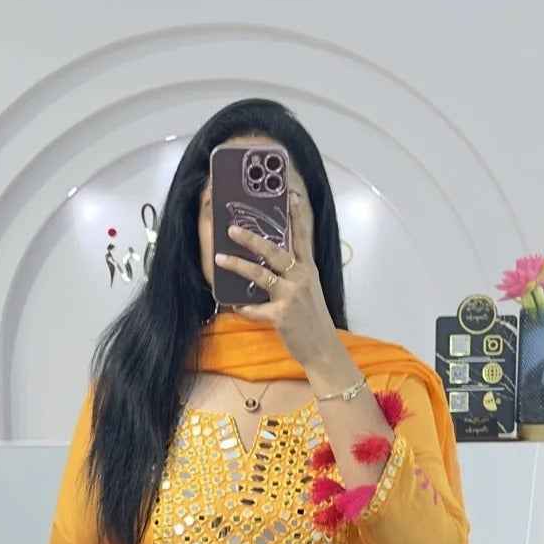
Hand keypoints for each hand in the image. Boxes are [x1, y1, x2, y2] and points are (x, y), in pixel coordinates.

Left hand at [215, 190, 339, 369]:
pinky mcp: (282, 315)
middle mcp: (302, 278)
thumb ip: (294, 274)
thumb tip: (270, 263)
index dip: (296, 215)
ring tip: (219, 258)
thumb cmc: (313, 319)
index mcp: (308, 269)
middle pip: (275, 251)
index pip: (303, 236)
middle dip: (252, 238)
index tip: (290, 194)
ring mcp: (292, 296)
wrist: (323, 349)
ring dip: (238, 265)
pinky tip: (236, 307)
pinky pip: (256, 309)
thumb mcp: (309, 290)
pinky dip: (245, 308)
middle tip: (232, 228)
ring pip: (261, 274)